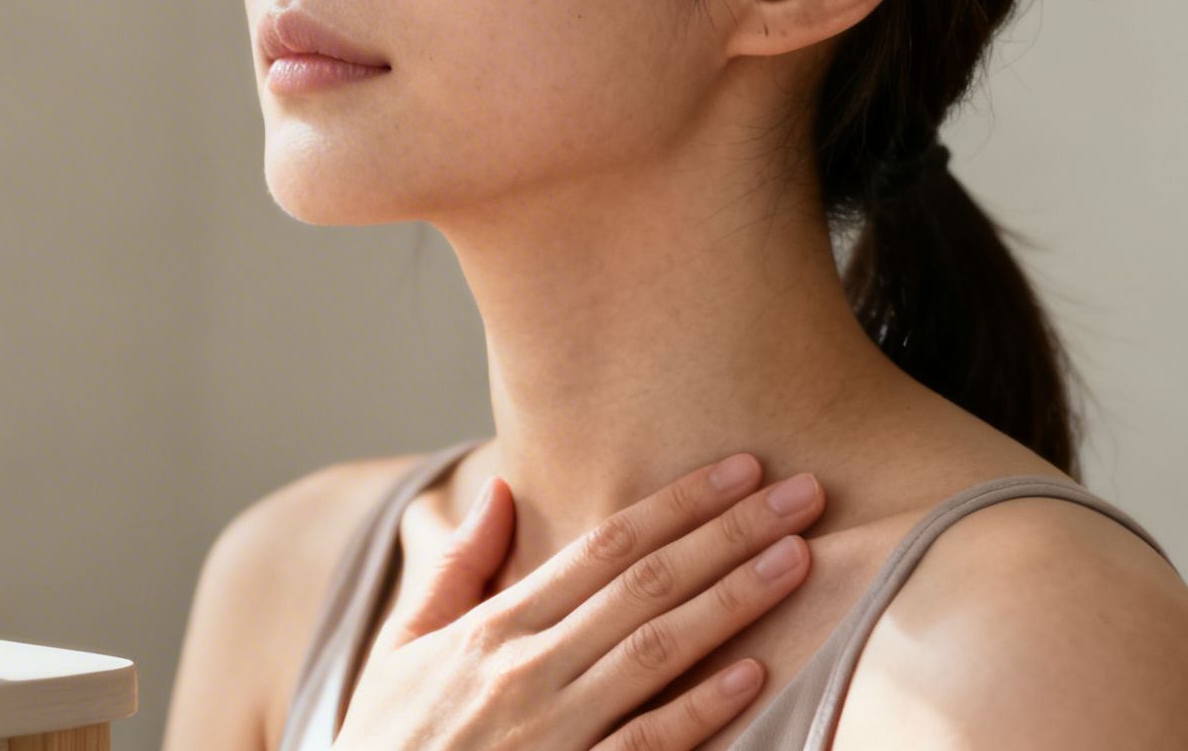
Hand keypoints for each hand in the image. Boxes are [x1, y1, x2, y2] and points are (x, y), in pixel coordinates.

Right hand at [332, 454, 822, 750]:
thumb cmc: (386, 742)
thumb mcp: (400, 649)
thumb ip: (455, 570)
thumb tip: (503, 491)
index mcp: (492, 628)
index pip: (602, 546)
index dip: (677, 503)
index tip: (739, 467)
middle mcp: (527, 670)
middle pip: (645, 585)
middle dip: (728, 534)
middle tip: (803, 493)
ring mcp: (553, 733)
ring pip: (657, 652)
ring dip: (732, 601)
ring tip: (796, 558)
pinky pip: (648, 744)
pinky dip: (701, 708)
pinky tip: (753, 672)